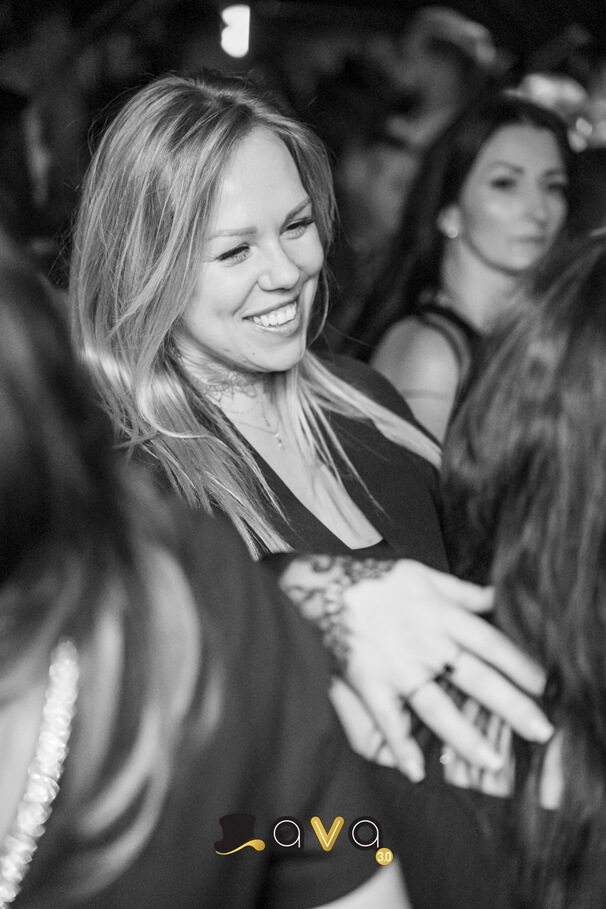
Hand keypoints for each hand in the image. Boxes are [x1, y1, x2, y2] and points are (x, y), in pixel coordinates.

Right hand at [342, 559, 552, 779]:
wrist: (323, 587)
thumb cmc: (377, 581)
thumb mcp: (422, 575)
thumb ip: (461, 591)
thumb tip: (497, 597)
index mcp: (440, 615)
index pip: (489, 643)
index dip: (519, 664)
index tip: (542, 685)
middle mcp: (423, 644)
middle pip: (474, 677)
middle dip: (511, 705)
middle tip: (540, 731)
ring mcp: (396, 667)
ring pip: (436, 705)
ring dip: (464, 735)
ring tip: (491, 761)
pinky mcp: (368, 683)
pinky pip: (386, 719)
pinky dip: (399, 745)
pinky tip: (416, 771)